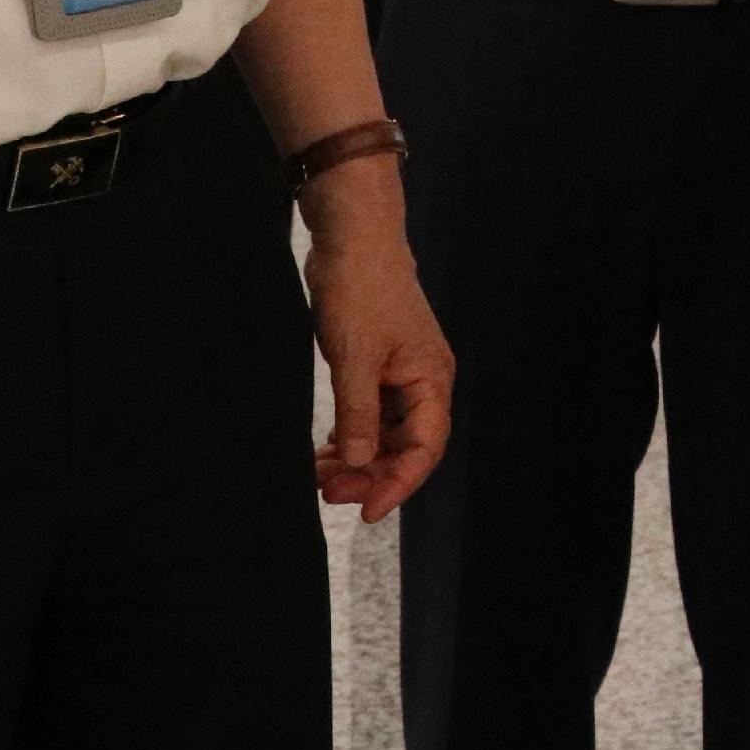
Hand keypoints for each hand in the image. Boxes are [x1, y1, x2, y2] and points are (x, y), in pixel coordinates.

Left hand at [302, 166, 454, 519]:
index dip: (398, 483)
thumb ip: (359, 415)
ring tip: (318, 476)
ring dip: (358, 458)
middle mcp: (423, 381)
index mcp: (431, 378)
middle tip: (327, 493)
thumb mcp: (355, 358)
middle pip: (406, 446)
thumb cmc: (360, 289)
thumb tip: (362, 465)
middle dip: (370, 474)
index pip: (425, 447)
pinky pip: (372, 414)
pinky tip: (326, 449)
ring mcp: (401, 373)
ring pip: (387, 433)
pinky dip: (351, 435)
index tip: (366, 512)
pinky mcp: (379, 365)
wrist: (352, 237)